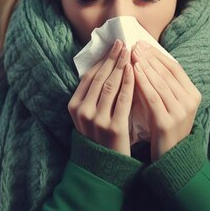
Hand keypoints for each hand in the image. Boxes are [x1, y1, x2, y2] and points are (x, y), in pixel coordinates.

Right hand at [68, 39, 134, 155]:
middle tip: (123, 43)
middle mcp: (83, 112)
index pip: (89, 77)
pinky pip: (123, 99)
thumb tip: (105, 66)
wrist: (104, 167)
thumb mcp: (87, 116)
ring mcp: (97, 120)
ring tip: (131, 52)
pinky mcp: (114, 127)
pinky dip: (129, 82)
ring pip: (111, 85)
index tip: (113, 46)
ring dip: (122, 66)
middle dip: (112, 58)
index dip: (102, 60)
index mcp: (74, 106)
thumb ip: (92, 95)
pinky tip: (135, 71)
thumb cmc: (99, 137)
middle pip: (100, 78)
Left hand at [131, 40, 201, 160]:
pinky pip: (153, 97)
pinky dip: (143, 82)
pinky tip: (133, 72)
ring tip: (131, 54)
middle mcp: (190, 101)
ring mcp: (180, 112)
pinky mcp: (167, 122)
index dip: (158, 55)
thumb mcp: (164, 101)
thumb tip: (141, 57)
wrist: (169, 157)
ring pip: (160, 83)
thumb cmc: (162, 125)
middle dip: (149, 57)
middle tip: (133, 45)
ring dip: (144, 66)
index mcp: (193, 94)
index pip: (175, 67)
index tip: (142, 44)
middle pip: (167, 73)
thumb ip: (158, 83)